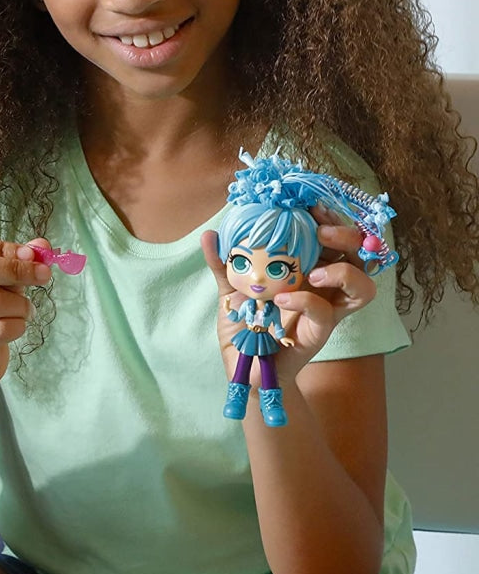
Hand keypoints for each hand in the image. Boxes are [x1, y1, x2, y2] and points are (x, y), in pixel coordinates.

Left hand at [201, 215, 376, 385]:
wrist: (244, 367)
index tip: (312, 205)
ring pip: (363, 287)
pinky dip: (307, 302)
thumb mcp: (230, 289)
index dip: (330, 217)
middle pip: (359, 254)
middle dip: (347, 235)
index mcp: (308, 267)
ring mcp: (326, 310)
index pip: (332, 236)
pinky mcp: (319, 334)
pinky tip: (283, 300)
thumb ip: (222, 262)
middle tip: (322, 229)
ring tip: (316, 272)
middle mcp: (324, 286)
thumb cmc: (245, 325)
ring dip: (346, 271)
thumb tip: (210, 234)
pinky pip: (325, 314)